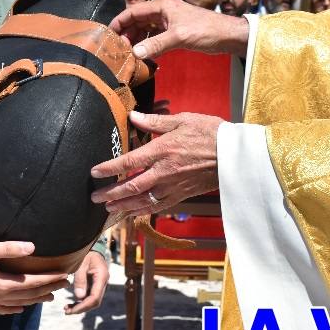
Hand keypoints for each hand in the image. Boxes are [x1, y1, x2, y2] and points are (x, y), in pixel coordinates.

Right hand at [0, 241, 68, 315]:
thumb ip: (9, 248)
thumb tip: (32, 247)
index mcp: (1, 284)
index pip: (32, 282)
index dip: (50, 279)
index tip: (65, 274)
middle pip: (29, 295)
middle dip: (49, 289)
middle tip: (65, 283)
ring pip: (19, 303)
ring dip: (36, 299)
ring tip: (51, 296)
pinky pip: (2, 310)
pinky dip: (15, 309)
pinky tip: (21, 308)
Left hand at [64, 250, 108, 314]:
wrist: (92, 249)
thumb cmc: (86, 254)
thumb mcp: (81, 263)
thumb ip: (80, 279)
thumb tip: (79, 297)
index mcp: (102, 277)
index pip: (95, 297)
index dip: (84, 306)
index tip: (72, 310)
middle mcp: (103, 283)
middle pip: (94, 302)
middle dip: (81, 309)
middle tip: (66, 311)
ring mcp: (99, 285)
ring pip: (92, 302)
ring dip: (80, 307)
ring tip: (66, 309)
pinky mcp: (95, 286)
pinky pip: (89, 297)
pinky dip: (80, 302)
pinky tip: (71, 304)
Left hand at [90, 111, 223, 217]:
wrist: (234, 156)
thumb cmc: (210, 133)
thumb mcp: (182, 120)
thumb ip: (155, 121)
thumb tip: (133, 116)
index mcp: (163, 150)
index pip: (130, 161)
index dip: (110, 167)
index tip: (94, 171)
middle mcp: (165, 171)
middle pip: (132, 186)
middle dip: (111, 193)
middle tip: (95, 198)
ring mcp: (173, 186)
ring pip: (143, 200)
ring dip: (124, 205)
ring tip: (108, 209)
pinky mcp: (182, 195)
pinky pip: (158, 206)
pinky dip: (144, 211)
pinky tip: (133, 212)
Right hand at [109, 0, 248, 61]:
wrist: (227, 35)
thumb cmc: (205, 30)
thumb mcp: (179, 37)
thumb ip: (156, 45)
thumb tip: (135, 53)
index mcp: (161, 5)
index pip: (133, 10)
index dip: (119, 21)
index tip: (108, 34)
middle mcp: (162, 11)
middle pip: (137, 20)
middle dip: (126, 33)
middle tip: (117, 48)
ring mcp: (168, 21)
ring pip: (145, 29)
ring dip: (136, 40)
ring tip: (128, 54)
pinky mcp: (174, 31)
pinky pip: (154, 37)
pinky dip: (147, 45)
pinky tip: (143, 56)